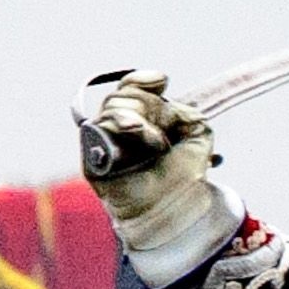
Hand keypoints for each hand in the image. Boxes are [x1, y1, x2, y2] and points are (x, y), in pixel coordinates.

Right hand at [75, 73, 239, 285]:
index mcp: (143, 124)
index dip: (143, 81)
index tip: (163, 81)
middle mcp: (121, 134)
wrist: (176, 208)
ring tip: (157, 144)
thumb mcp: (196, 132)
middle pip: (121, 97)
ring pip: (110, 109)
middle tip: (162, 130)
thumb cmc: (185, 178)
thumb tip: (165, 96)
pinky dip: (123, 127)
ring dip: (138, 117)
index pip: (132, 91)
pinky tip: (143, 139)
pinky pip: (98, 128)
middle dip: (144, 103)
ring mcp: (105, 146)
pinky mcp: (92, 160)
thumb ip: (181, 109)